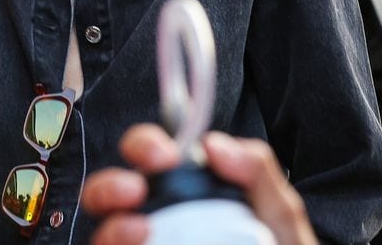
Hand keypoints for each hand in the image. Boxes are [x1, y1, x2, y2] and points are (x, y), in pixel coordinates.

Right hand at [82, 124, 318, 244]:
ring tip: (138, 229)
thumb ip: (256, 173)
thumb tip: (213, 145)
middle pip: (110, 194)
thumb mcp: (278, 215)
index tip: (164, 155)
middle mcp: (155, 222)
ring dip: (112, 229)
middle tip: (134, 190)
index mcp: (184, 193)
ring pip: (103, 237)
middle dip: (110, 185)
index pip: (147, 158)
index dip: (144, 146)